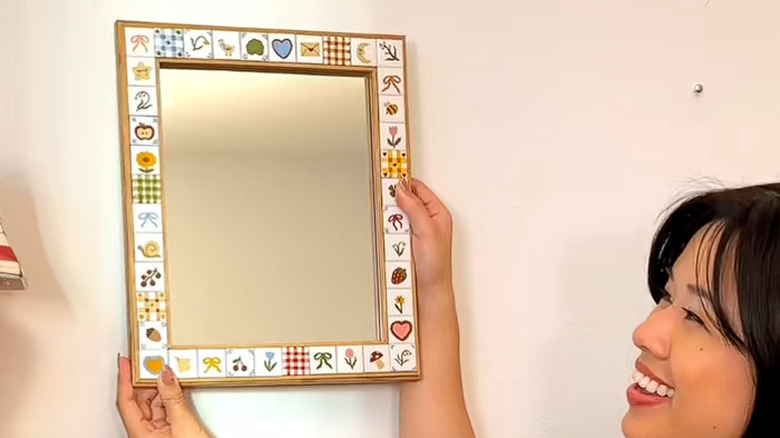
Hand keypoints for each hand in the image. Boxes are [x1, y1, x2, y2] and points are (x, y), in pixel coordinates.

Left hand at [116, 355, 211, 437]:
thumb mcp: (184, 425)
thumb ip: (174, 398)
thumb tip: (165, 376)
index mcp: (140, 434)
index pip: (126, 401)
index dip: (124, 379)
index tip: (124, 361)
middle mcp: (145, 433)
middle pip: (139, 400)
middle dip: (146, 380)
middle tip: (152, 361)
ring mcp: (158, 433)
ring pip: (154, 403)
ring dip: (160, 387)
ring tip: (167, 370)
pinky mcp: (172, 431)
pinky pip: (167, 408)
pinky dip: (171, 395)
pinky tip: (176, 385)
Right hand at [395, 177, 453, 293]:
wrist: (428, 293)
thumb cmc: (436, 266)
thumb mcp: (427, 231)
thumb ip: (415, 208)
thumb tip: (402, 189)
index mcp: (438, 213)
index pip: (418, 188)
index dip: (403, 181)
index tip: (388, 175)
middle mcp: (427, 221)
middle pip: (405, 200)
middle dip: (394, 203)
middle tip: (385, 202)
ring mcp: (415, 232)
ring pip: (396, 216)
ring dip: (390, 220)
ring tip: (391, 230)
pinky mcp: (405, 243)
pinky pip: (391, 230)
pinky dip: (387, 232)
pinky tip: (389, 239)